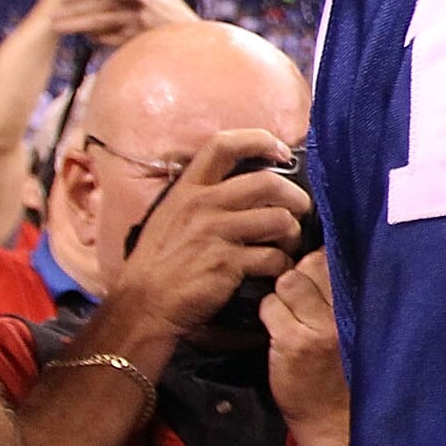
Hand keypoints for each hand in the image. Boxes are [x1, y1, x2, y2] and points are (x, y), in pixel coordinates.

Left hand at [50, 0, 195, 46]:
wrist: (203, 48)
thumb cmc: (177, 30)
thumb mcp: (157, 6)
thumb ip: (131, 3)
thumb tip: (98, 2)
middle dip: (74, 7)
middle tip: (54, 14)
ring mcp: (148, 14)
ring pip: (103, 16)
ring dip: (78, 21)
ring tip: (59, 26)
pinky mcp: (146, 32)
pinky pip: (116, 35)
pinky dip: (101, 38)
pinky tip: (88, 39)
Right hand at [97, 131, 307, 347]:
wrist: (143, 304)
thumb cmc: (160, 262)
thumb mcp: (171, 217)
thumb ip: (203, 197)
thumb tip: (244, 185)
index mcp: (187, 189)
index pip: (223, 145)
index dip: (259, 140)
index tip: (281, 151)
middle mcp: (201, 205)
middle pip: (267, 182)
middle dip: (295, 196)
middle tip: (301, 210)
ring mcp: (214, 233)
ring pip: (279, 219)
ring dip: (293, 234)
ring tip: (289, 244)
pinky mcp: (226, 264)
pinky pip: (273, 257)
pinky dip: (283, 265)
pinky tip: (276, 270)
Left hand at [261, 252, 349, 445]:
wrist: (337, 422)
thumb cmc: (347, 375)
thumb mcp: (358, 329)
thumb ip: (346, 297)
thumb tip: (322, 260)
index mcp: (366, 305)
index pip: (340, 258)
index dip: (323, 260)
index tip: (318, 273)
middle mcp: (347, 310)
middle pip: (313, 263)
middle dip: (301, 272)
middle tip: (301, 296)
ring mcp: (319, 326)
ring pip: (289, 280)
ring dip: (283, 293)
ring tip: (290, 313)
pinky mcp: (294, 342)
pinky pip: (271, 306)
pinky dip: (269, 313)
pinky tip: (279, 331)